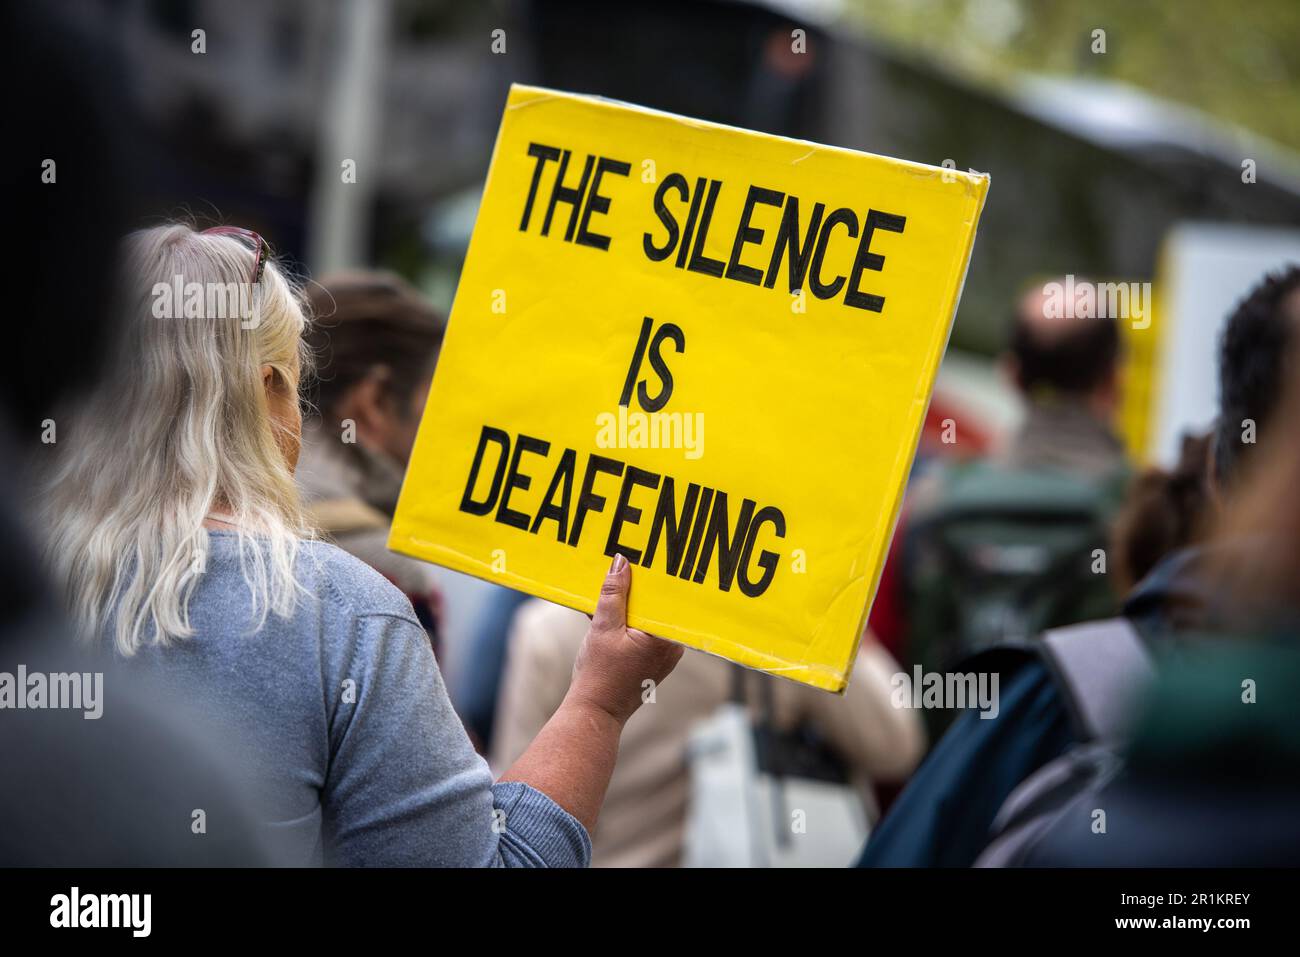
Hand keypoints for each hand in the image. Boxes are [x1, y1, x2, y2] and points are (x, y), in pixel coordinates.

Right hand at [567, 554, 682, 724]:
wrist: (594, 712)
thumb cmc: (599, 675)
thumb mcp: (603, 628)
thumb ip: (613, 594)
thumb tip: (620, 562)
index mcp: (666, 638)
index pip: (665, 597)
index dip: (653, 576)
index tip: (645, 558)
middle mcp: (672, 646)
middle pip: (656, 606)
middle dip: (639, 589)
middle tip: (626, 566)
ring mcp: (663, 655)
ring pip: (647, 618)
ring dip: (630, 604)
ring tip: (614, 586)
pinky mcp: (651, 660)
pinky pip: (643, 631)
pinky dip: (628, 620)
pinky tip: (610, 610)